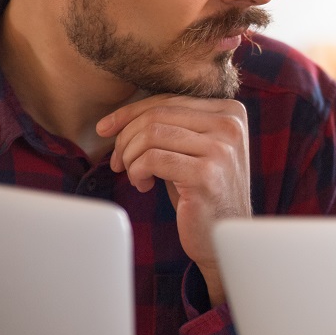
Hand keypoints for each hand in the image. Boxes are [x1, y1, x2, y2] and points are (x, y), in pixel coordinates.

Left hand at [97, 93, 252, 305]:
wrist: (224, 235)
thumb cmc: (202, 191)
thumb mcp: (191, 150)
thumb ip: (170, 126)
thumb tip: (114, 120)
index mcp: (231, 111)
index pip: (169, 99)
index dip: (130, 113)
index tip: (104, 129)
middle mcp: (230, 125)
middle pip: (157, 114)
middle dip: (126, 137)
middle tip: (118, 162)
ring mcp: (221, 149)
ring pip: (151, 134)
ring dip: (130, 156)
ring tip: (134, 175)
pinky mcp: (206, 174)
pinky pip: (152, 159)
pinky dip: (137, 172)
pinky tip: (144, 185)